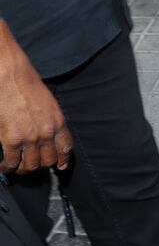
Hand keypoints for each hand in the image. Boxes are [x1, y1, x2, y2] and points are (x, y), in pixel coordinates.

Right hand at [0, 22, 71, 173]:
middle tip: (30, 164)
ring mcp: (30, 138)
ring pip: (30, 166)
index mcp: (58, 122)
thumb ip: (51, 121)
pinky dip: (8, 167)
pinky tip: (4, 165)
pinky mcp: (12, 140)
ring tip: (16, 167)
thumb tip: (48, 136)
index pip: (66, 148)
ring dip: (23, 169)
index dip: (62, 160)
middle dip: (39, 165)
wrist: (11, 77)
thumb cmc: (27, 85)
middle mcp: (47, 132)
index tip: (59, 167)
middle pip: (48, 161)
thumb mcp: (49, 103)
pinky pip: (12, 162)